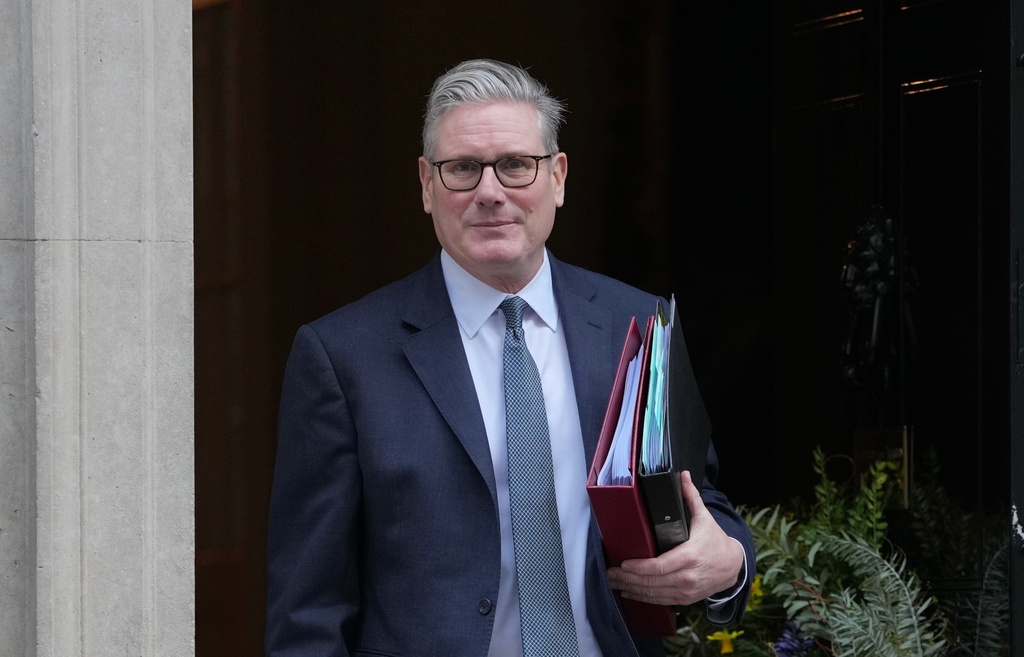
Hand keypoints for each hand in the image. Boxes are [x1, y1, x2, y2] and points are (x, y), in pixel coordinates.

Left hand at [605, 470, 743, 606]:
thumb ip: (691, 497)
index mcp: (690, 556)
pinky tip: (629, 593)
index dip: (639, 567)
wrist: (733, 566)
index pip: (660, 566)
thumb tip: (683, 475)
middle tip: (610, 573)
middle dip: (628, 579)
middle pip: (653, 582)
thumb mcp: (704, 518)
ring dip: (632, 589)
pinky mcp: (685, 598)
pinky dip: (643, 598)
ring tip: (614, 583)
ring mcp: (686, 590)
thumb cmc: (715, 541)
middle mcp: (688, 577)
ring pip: (654, 594)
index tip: (624, 564)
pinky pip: (661, 601)